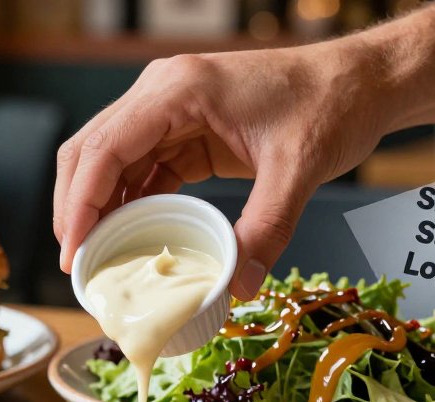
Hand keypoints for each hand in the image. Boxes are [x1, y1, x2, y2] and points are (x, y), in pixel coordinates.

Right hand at [53, 41, 390, 298]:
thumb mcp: (298, 169)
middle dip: (77, 209)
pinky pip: (142, 169)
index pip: (104, 149)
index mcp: (178, 90)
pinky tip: (133, 239)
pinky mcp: (185, 131)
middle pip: (91, 152)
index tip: (74, 253)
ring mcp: (170, 111)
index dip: (80, 205)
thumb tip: (238, 286)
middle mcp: (163, 94)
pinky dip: (130, 204)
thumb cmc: (330, 104)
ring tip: (100, 260)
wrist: (360, 82)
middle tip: (78, 265)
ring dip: (100, 210)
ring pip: (110, 162)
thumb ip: (266, 229)